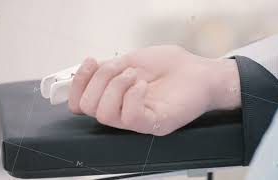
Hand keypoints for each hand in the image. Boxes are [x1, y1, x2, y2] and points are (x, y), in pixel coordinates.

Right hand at [68, 45, 240, 135]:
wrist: (199, 71)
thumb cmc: (170, 66)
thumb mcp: (132, 60)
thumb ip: (108, 69)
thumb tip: (87, 71)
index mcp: (114, 98)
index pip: (80, 103)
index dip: (77, 83)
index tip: (91, 62)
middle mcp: (122, 111)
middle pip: (88, 107)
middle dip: (99, 79)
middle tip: (122, 68)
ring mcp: (138, 120)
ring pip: (105, 114)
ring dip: (116, 85)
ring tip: (136, 75)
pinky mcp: (155, 123)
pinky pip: (131, 117)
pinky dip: (134, 95)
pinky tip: (144, 84)